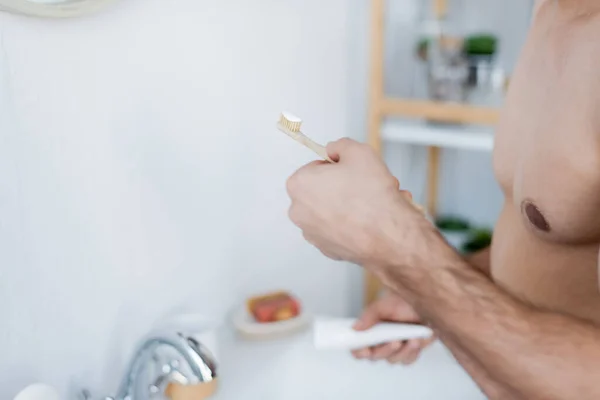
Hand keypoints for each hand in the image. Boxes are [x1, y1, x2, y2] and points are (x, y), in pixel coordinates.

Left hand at [286, 138, 420, 266]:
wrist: (388, 235)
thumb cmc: (372, 197)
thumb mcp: (359, 151)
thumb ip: (340, 145)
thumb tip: (334, 150)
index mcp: (299, 184)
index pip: (315, 167)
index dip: (337, 167)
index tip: (350, 171)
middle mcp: (299, 211)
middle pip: (323, 190)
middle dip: (343, 187)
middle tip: (365, 186)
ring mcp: (311, 233)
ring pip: (332, 211)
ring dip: (350, 206)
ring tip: (372, 203)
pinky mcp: (326, 249)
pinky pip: (339, 229)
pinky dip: (352, 225)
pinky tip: (370, 221)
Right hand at [352, 294, 435, 364]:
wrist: (425, 303)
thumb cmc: (402, 302)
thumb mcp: (383, 306)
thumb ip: (369, 316)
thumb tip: (355, 327)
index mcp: (370, 331)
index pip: (357, 347)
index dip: (358, 351)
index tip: (366, 350)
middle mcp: (380, 342)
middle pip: (375, 357)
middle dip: (384, 350)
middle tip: (394, 341)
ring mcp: (394, 348)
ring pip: (393, 360)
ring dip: (402, 351)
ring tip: (411, 339)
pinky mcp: (409, 351)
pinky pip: (408, 359)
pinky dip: (413, 351)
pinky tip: (417, 339)